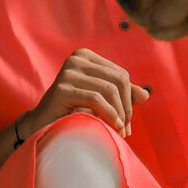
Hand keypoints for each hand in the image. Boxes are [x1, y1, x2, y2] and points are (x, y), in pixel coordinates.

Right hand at [22, 48, 150, 139]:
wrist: (40, 126)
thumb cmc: (72, 112)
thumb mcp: (100, 100)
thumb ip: (121, 95)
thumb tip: (147, 95)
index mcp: (86, 56)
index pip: (120, 75)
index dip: (129, 99)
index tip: (127, 122)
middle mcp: (76, 58)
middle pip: (117, 80)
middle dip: (125, 107)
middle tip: (125, 129)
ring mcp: (67, 71)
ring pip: (109, 90)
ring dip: (119, 114)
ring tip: (119, 131)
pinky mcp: (61, 88)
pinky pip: (95, 99)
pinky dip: (109, 113)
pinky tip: (112, 127)